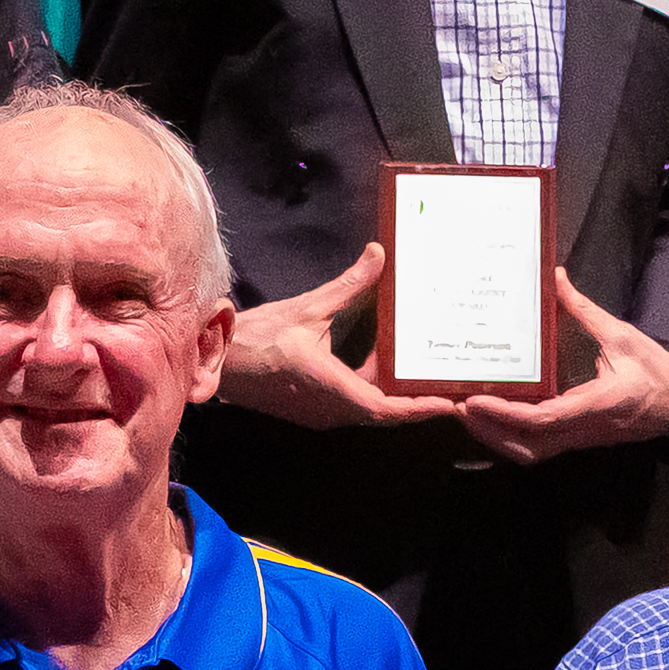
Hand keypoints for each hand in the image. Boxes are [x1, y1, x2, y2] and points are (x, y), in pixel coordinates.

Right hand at [217, 246, 427, 430]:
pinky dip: (375, 390)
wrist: (219, 361)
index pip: (386, 408)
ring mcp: (321, 415)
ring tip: (427, 374)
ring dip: (396, 394)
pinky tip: (388, 365)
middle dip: (417, 400)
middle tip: (449, 384)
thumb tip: (378, 255)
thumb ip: (349, 284)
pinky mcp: (315, 411)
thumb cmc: (257, 339)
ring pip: (370, 409)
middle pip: (386, 412)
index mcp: (331, 388)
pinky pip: (354, 406)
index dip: (419, 408)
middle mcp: (330, 410)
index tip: (448, 403)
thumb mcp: (309, 307)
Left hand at [453, 275, 668, 461]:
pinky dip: (509, 437)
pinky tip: (491, 418)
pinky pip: (537, 447)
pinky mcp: (575, 440)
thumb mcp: (621, 336)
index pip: (545, 418)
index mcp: (598, 405)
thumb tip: (555, 278)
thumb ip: (583, 310)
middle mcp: (584, 430)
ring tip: (467, 413)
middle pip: (527, 449)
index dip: (508, 414)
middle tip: (459, 408)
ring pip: (529, 454)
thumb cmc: (654, 371)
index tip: (477, 401)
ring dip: (494, 439)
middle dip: (489, 434)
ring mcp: (579, 440)